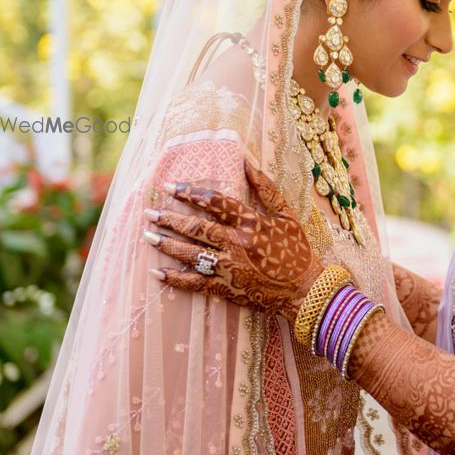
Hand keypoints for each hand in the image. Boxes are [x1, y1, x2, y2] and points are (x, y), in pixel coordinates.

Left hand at [144, 156, 320, 314]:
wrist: (305, 291)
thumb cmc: (298, 251)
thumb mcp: (287, 216)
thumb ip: (267, 189)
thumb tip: (247, 163)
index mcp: (252, 223)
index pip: (216, 202)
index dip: (191, 193)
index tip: (171, 187)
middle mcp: (237, 244)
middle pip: (197, 228)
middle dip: (170, 219)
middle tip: (149, 212)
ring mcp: (230, 268)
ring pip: (191, 254)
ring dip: (167, 244)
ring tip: (148, 235)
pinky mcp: (226, 289)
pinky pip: (195, 283)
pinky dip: (175, 279)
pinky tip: (157, 272)